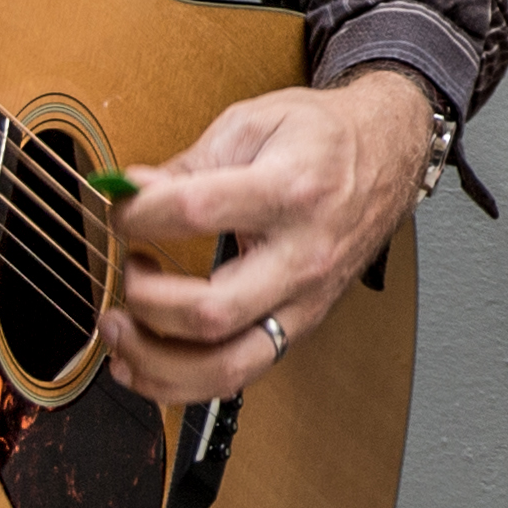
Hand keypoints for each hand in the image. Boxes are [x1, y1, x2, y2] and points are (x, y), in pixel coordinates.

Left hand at [103, 65, 433, 407]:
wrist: (387, 155)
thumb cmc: (321, 139)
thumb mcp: (252, 125)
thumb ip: (187, 164)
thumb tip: (129, 192)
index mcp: (291, 190)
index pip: (196, 211)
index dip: (138, 213)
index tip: (120, 209)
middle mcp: (303, 256)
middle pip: (213, 310)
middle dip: (146, 300)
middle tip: (125, 270)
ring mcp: (304, 301)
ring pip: (226, 366)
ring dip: (155, 359)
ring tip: (120, 327)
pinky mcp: (298, 326)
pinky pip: (237, 374)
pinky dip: (179, 382)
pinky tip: (141, 364)